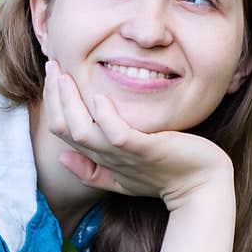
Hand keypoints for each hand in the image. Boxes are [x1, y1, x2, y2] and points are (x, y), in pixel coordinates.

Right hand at [43, 59, 232, 209]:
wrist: (199, 187)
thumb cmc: (164, 178)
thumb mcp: (123, 178)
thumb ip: (92, 171)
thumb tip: (62, 158)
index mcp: (101, 158)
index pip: (63, 131)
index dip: (53, 104)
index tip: (53, 76)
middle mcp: (108, 157)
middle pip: (66, 129)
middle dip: (54, 96)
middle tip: (53, 65)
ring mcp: (125, 155)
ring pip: (83, 131)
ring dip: (70, 102)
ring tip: (65, 76)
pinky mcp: (146, 150)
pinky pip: (118, 135)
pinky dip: (106, 117)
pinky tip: (100, 96)